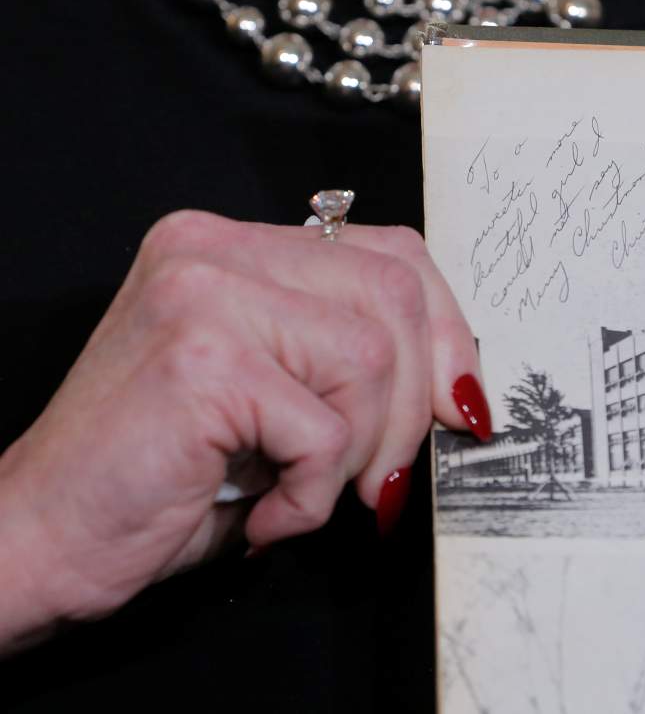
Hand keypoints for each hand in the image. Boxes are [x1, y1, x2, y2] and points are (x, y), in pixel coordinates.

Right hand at [0, 211, 488, 651]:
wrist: (47, 536)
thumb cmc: (165, 475)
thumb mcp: (277, 393)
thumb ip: (349, 358)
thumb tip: (458, 383)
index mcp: (237, 246)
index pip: (391, 253)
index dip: (446, 331)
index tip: (457, 403)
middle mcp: (215, 248)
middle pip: (395, 294)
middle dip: (411, 405)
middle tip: (378, 477)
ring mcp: (203, 294)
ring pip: (371, 359)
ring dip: (357, 454)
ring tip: (303, 494)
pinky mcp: (201, 358)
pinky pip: (325, 429)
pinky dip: (313, 494)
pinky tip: (265, 513)